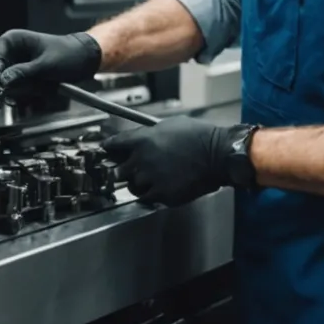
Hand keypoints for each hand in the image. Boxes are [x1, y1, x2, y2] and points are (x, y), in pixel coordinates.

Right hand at [0, 30, 101, 96]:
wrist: (82, 59)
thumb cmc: (67, 53)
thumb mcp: (46, 64)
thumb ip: (24, 72)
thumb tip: (4, 80)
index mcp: (12, 40)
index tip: (2, 84)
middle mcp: (9, 51)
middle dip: (5, 83)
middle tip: (17, 91)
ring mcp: (13, 64)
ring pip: (1, 83)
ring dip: (16, 90)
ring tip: (35, 89)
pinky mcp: (19, 76)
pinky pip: (11, 88)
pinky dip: (20, 94)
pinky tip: (33, 94)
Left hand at [101, 118, 248, 205]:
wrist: (218, 155)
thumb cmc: (199, 136)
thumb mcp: (171, 125)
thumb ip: (151, 134)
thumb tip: (143, 139)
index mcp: (143, 140)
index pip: (115, 144)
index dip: (109, 147)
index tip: (106, 149)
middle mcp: (142, 160)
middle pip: (119, 170)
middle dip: (123, 170)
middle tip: (129, 171)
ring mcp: (151, 179)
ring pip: (133, 186)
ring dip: (138, 184)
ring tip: (150, 180)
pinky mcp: (162, 194)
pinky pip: (148, 198)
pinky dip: (151, 194)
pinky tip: (161, 188)